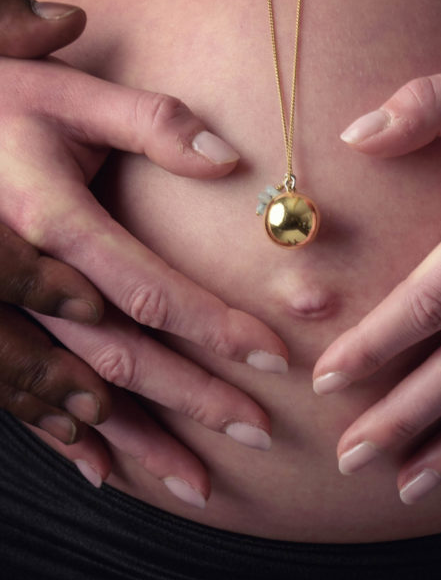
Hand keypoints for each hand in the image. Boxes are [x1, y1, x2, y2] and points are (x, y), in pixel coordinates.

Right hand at [0, 0, 285, 506]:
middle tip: (257, 433)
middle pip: (120, 356)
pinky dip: (62, 437)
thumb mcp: (68, 96)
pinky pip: (19, 397)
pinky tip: (104, 468)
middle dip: (194, 399)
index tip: (274, 357)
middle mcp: (22, 279)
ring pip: (74, 393)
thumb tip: (229, 160)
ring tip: (197, 482)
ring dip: (139, 440)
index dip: (216, 327)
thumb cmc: (0, 109)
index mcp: (52, 220)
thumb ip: (150, 123)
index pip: (150, 290)